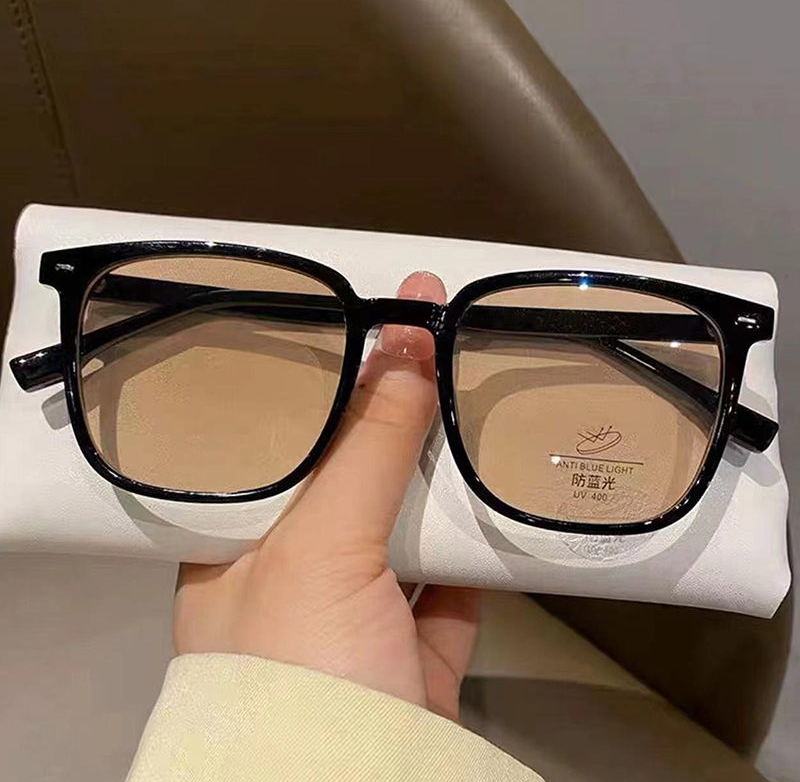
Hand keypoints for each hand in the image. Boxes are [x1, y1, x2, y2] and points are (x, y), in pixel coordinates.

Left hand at [173, 271, 480, 720]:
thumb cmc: (296, 664)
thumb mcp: (320, 544)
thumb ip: (366, 445)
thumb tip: (406, 344)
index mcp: (238, 542)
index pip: (281, 438)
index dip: (325, 379)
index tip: (368, 322)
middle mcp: (290, 573)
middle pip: (350, 475)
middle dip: (392, 419)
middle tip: (431, 346)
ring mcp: (355, 615)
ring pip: (403, 527)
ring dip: (437, 480)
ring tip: (466, 406)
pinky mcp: (413, 652)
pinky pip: (448, 585)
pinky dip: (471, 550)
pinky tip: (488, 500)